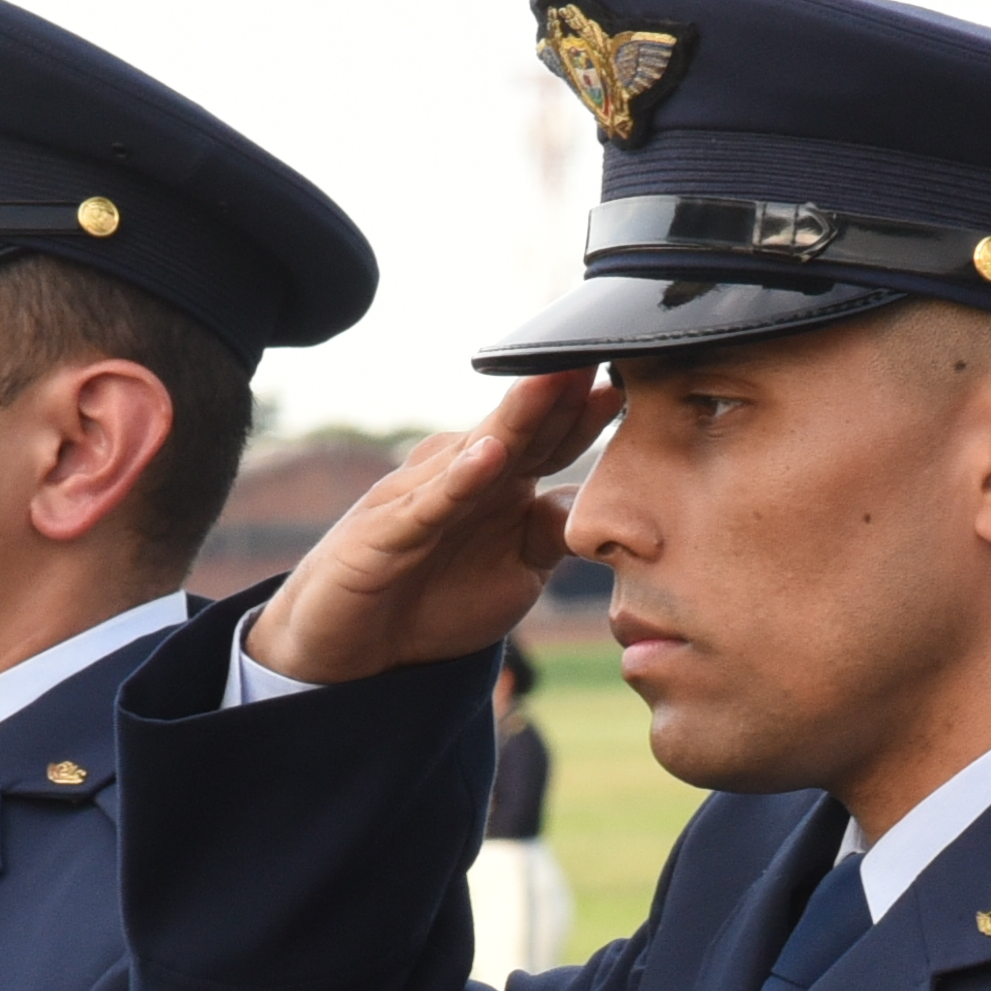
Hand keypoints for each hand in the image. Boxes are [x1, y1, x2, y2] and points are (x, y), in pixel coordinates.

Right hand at [239, 372, 615, 686]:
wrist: (350, 645)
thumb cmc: (431, 599)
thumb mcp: (516, 574)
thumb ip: (554, 534)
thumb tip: (608, 508)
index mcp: (500, 483)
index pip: (554, 439)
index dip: (592, 411)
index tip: (640, 375)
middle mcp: (464, 477)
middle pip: (522, 428)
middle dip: (560, 390)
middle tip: (602, 345)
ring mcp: (424, 498)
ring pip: (479, 451)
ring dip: (518, 416)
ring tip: (555, 379)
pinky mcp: (388, 533)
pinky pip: (429, 504)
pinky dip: (458, 481)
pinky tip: (488, 457)